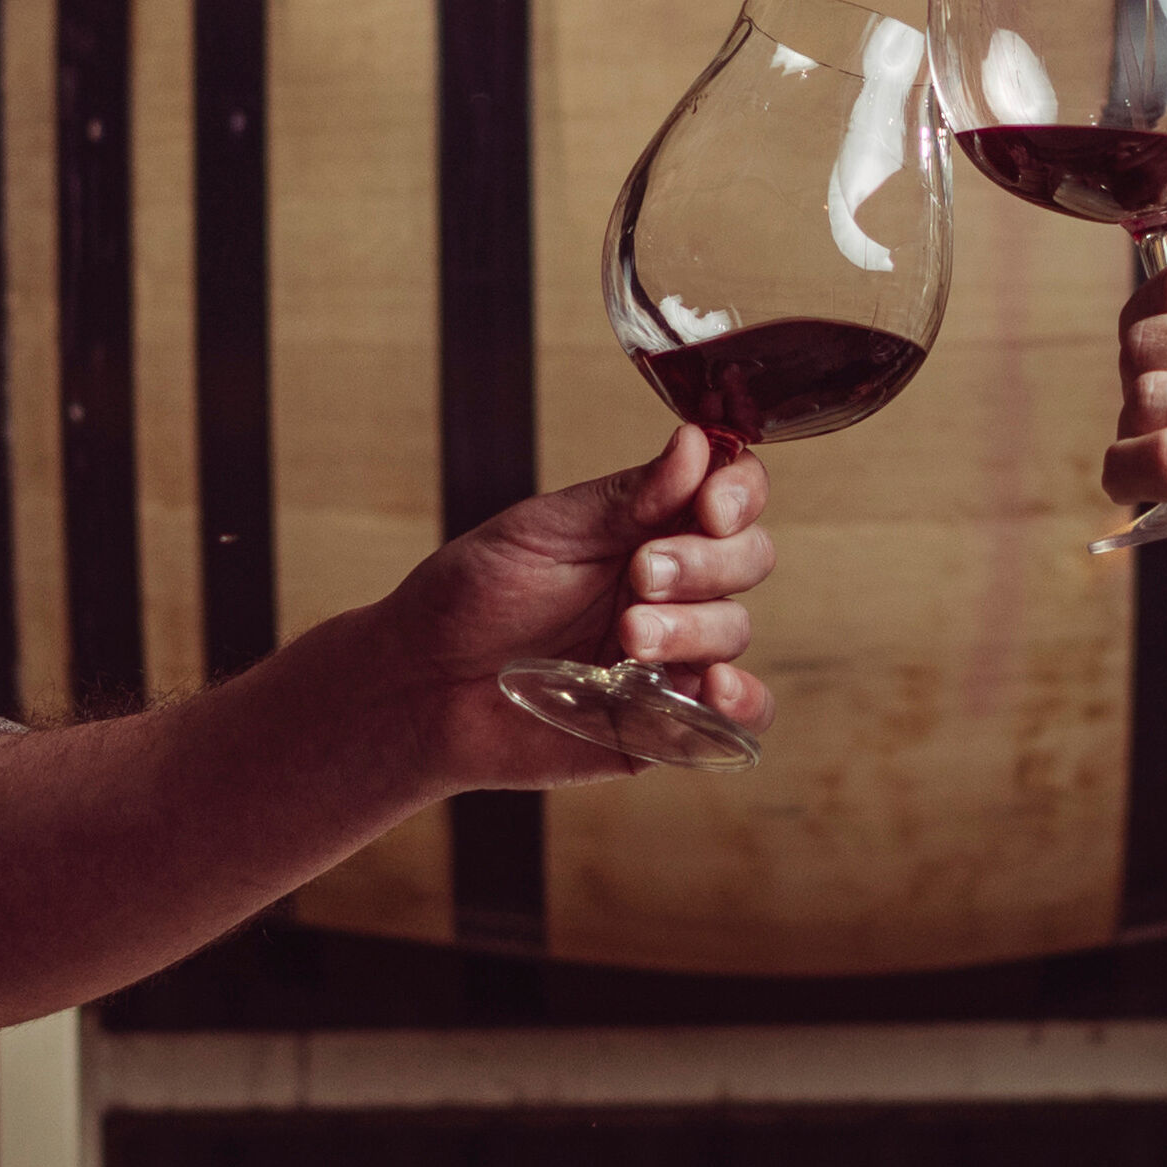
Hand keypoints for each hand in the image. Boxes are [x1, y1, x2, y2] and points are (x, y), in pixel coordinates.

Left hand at [348, 424, 780, 787]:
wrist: (419, 684)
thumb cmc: (470, 598)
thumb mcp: (542, 529)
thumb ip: (625, 497)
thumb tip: (697, 444)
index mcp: (646, 527)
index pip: (729, 495)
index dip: (737, 492)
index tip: (707, 505)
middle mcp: (672, 588)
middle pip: (747, 558)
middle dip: (705, 562)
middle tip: (640, 574)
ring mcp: (673, 655)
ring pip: (736, 631)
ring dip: (694, 627)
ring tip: (628, 635)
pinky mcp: (667, 722)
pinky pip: (738, 719)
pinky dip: (742, 701)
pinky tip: (711, 688)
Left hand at [1108, 253, 1166, 636]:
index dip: (1150, 319)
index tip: (1154, 352)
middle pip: (1151, 334)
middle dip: (1136, 376)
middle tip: (1153, 414)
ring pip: (1147, 395)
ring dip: (1131, 431)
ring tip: (1150, 459)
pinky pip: (1155, 460)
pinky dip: (1125, 474)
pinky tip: (1135, 489)